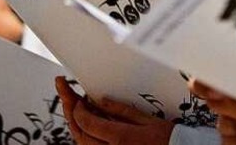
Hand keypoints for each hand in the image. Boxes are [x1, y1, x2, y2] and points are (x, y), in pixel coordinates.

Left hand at [56, 77, 173, 144]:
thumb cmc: (168, 139)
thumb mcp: (147, 120)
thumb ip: (122, 111)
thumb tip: (101, 102)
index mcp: (120, 138)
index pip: (88, 123)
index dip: (78, 109)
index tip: (77, 98)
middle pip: (80, 135)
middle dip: (71, 115)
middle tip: (67, 97)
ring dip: (76, 127)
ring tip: (75, 109)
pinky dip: (86, 137)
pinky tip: (88, 125)